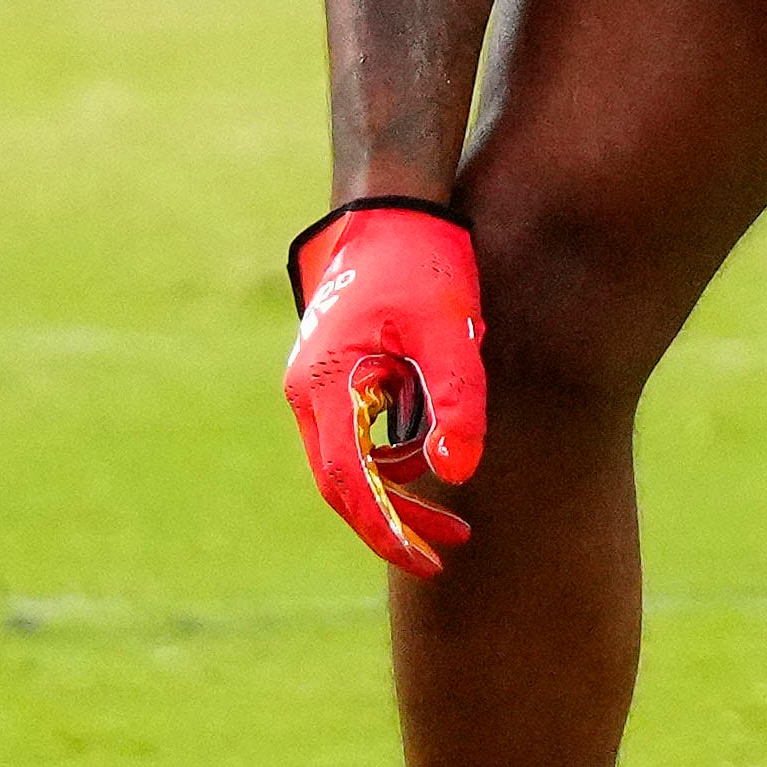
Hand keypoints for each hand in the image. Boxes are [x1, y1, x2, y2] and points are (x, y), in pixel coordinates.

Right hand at [283, 199, 488, 574]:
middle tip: (453, 546)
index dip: (388, 531)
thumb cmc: (421, 263)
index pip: (350, 484)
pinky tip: (435, 454)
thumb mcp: (450, 333)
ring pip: (350, 461)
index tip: (430, 562)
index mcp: (327, 386)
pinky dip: (392, 457)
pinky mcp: (334, 371)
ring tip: (458, 512)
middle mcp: (309, 391)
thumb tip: (455, 474)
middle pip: (345, 483)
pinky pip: (356, 434)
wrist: (391, 204)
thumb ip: (456, 403)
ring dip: (398, 491)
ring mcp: (317, 381)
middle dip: (396, 522)